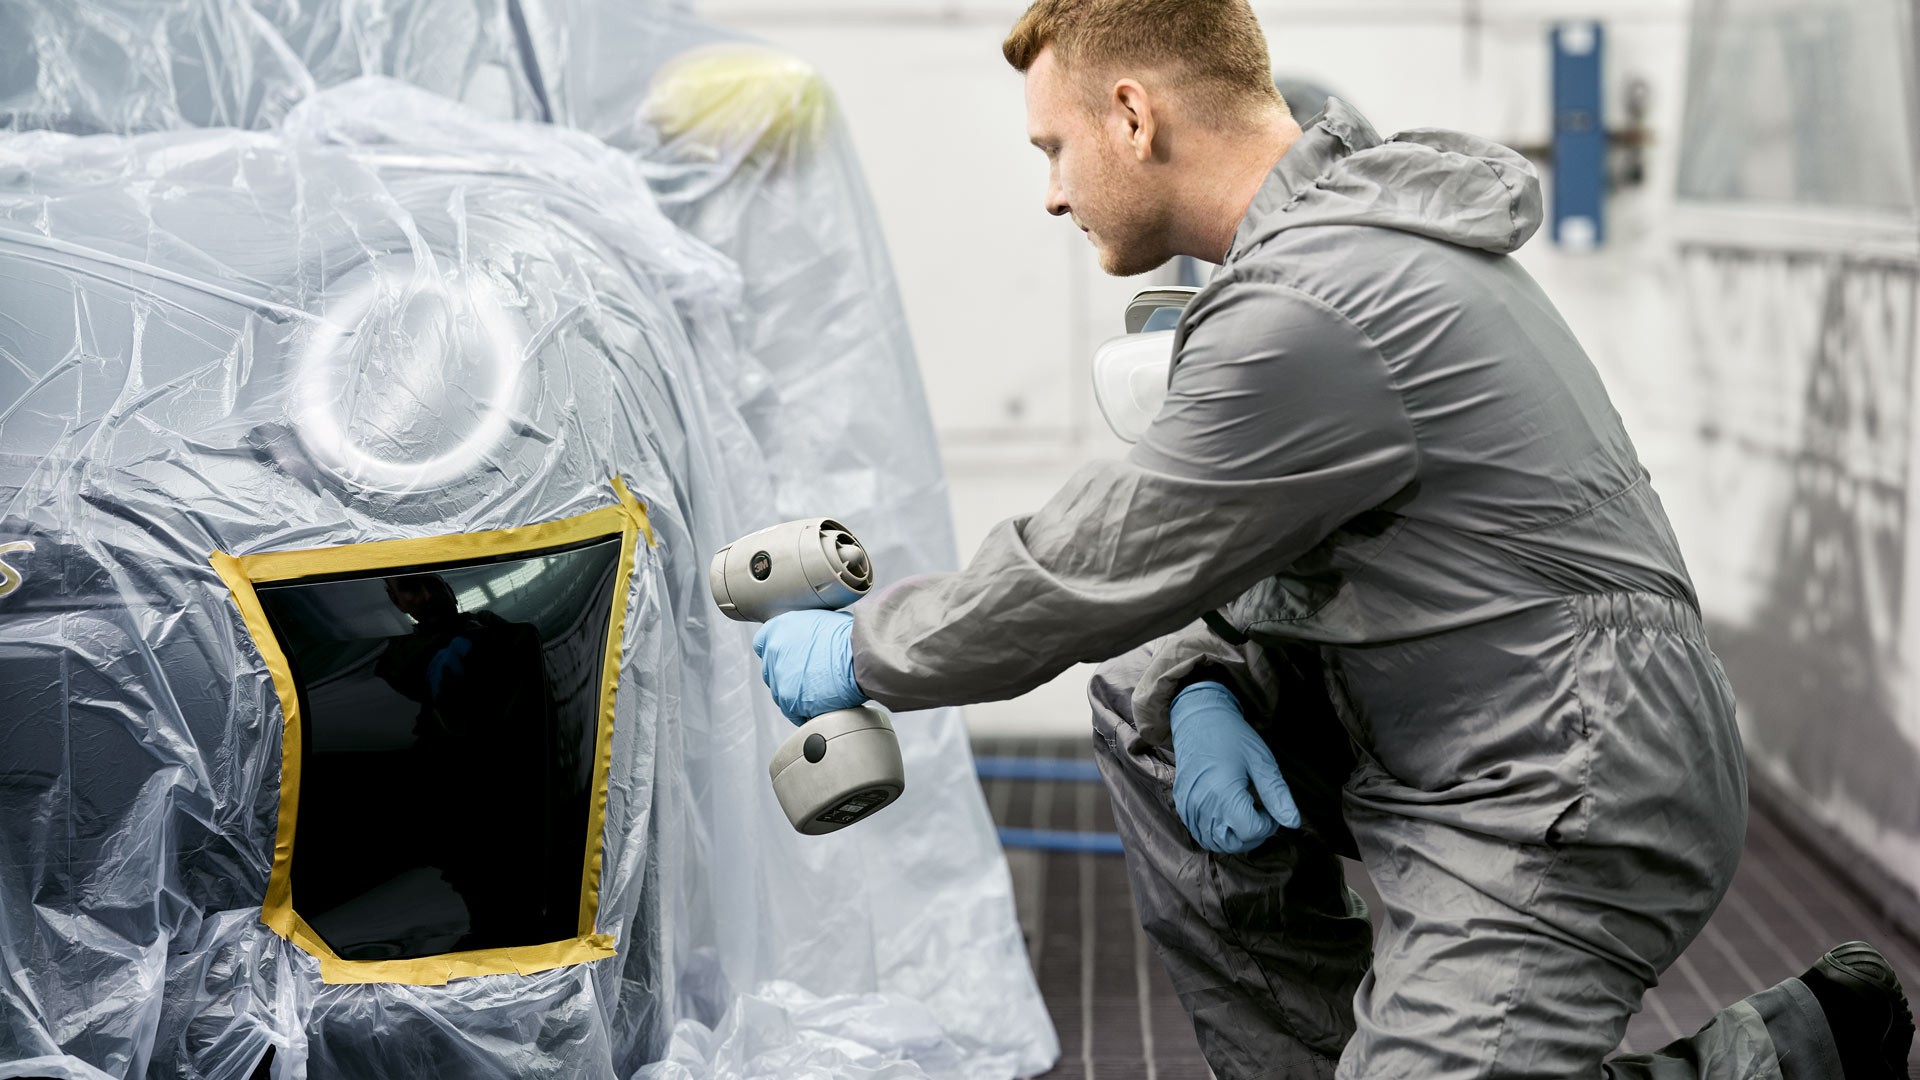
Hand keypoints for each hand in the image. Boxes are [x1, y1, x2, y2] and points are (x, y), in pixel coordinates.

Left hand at [752, 609, 864, 722]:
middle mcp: (773, 652)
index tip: (787, 656)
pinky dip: (807, 711)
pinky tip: (823, 703)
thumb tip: (807, 639)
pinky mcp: (791, 701)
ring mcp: (780, 678)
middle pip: (771, 670)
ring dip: (797, 693)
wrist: (863, 655)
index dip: (777, 651)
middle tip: (811, 674)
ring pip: (781, 693)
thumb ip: (803, 631)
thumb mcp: (821, 620)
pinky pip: (794, 711)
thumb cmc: (849, 636)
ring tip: (822, 689)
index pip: (762, 643)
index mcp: (777, 628)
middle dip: (787, 674)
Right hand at [1169, 681, 1299, 852]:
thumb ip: (1277, 794)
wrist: (1198, 717)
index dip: (1268, 825)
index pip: (1251, 831)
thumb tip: (1293, 823)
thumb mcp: (1261, 761)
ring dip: (1234, 838)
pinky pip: (1199, 833)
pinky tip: (1226, 815)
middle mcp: (1202, 804)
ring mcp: (1188, 806)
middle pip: (1232, 843)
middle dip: (1253, 835)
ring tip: (1244, 814)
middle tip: (1260, 813)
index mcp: (1223, 793)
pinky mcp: (1181, 804)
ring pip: (1214, 842)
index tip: (1269, 807)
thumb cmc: (1232, 736)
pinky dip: (1215, 833)